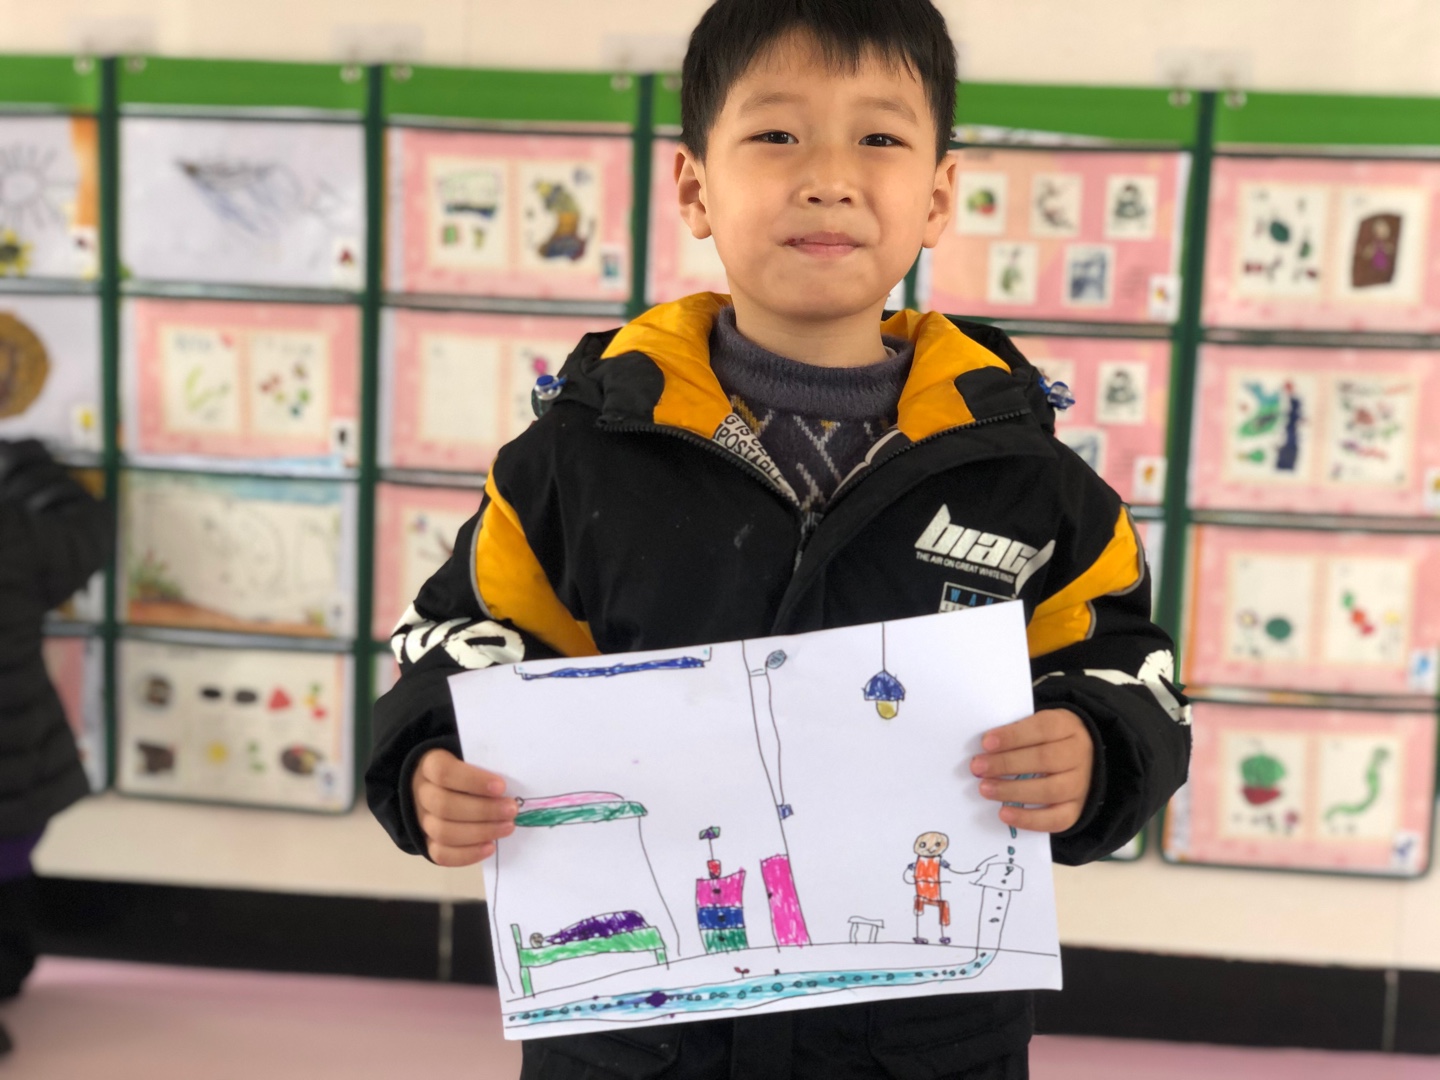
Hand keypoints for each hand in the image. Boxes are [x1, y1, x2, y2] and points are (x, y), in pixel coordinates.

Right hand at [411, 749, 517, 865]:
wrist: (442, 786)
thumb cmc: (465, 769)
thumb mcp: (471, 757)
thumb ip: (486, 765)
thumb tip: (514, 782)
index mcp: (429, 765)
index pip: (444, 772)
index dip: (473, 781)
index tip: (501, 787)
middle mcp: (422, 793)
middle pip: (444, 806)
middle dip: (483, 810)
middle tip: (511, 811)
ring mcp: (422, 820)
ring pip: (443, 832)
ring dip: (480, 832)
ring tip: (507, 827)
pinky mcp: (428, 842)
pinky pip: (441, 855)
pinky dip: (467, 854)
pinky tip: (490, 847)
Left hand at [970, 709, 1093, 833]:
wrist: (1082, 760)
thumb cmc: (1047, 740)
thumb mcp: (1037, 725)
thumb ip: (1016, 732)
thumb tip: (985, 748)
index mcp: (1066, 726)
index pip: (1042, 728)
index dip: (1013, 736)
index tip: (986, 742)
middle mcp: (1078, 755)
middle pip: (1044, 759)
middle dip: (1006, 764)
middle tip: (978, 767)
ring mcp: (1080, 784)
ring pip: (1050, 790)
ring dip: (1012, 791)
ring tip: (985, 788)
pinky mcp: (1076, 809)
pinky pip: (1056, 819)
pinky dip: (1028, 819)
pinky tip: (1004, 814)